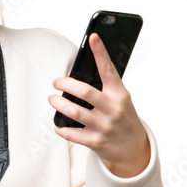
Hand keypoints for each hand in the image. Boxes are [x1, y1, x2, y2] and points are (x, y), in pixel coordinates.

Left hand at [48, 33, 150, 177]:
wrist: (134, 148)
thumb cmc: (124, 118)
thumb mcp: (121, 99)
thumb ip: (105, 88)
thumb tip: (78, 74)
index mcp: (120, 94)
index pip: (109, 69)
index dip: (100, 52)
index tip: (93, 37)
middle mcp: (113, 109)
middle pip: (85, 92)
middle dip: (65, 84)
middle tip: (56, 82)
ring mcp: (104, 126)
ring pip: (75, 112)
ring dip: (59, 104)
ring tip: (52, 99)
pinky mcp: (96, 141)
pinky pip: (72, 133)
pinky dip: (61, 127)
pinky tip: (58, 123)